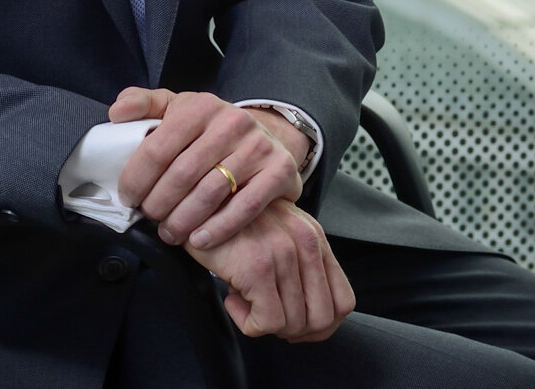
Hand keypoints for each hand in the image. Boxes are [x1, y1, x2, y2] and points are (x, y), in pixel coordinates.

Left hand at [109, 88, 308, 249]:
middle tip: (149, 219)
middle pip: (182, 174)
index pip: (158, 147)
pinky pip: (245, 207)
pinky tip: (199, 240)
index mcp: (201, 106)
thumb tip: (116, 111)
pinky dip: (219, 228)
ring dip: (183, 220)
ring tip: (170, 233)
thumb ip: (144, 104)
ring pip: (210, 194)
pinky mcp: (281, 171)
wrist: (267, 137)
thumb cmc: (210, 129)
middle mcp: (232, 122)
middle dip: (158, 203)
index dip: (137, 178)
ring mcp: (259, 146)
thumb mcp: (178, 108)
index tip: (128, 198)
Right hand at [186, 198, 353, 342]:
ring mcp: (283, 253)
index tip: (292, 325)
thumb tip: (310, 321)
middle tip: (264, 317)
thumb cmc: (229, 223)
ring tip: (243, 300)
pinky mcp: (257, 266)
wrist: (191, 202)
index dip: (321, 326)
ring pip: (292, 324)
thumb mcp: (275, 235)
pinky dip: (247, 323)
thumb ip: (299, 264)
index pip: (343, 303)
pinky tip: (231, 299)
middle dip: (293, 331)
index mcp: (314, 236)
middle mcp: (305, 242)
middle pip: (321, 320)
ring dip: (265, 324)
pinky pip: (266, 323)